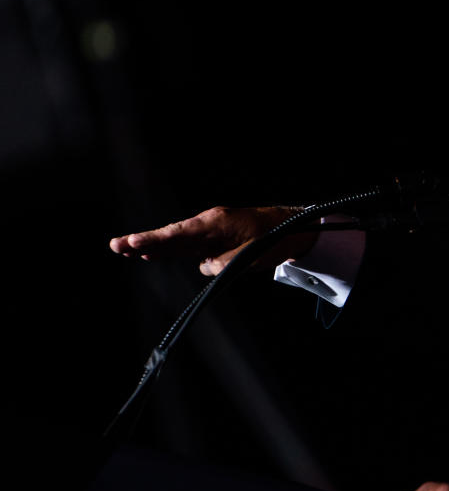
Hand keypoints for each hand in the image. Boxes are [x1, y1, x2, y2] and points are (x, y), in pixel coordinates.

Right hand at [109, 205, 313, 275]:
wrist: (291, 227)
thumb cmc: (273, 238)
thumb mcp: (250, 255)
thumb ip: (224, 262)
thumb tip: (205, 267)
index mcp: (215, 223)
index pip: (179, 234)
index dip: (154, 240)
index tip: (130, 243)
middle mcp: (208, 224)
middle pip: (172, 236)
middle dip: (144, 241)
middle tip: (115, 246)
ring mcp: (210, 231)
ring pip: (177, 241)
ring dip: (153, 246)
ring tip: (125, 250)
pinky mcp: (214, 239)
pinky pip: (188, 245)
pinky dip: (171, 249)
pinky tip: (152, 254)